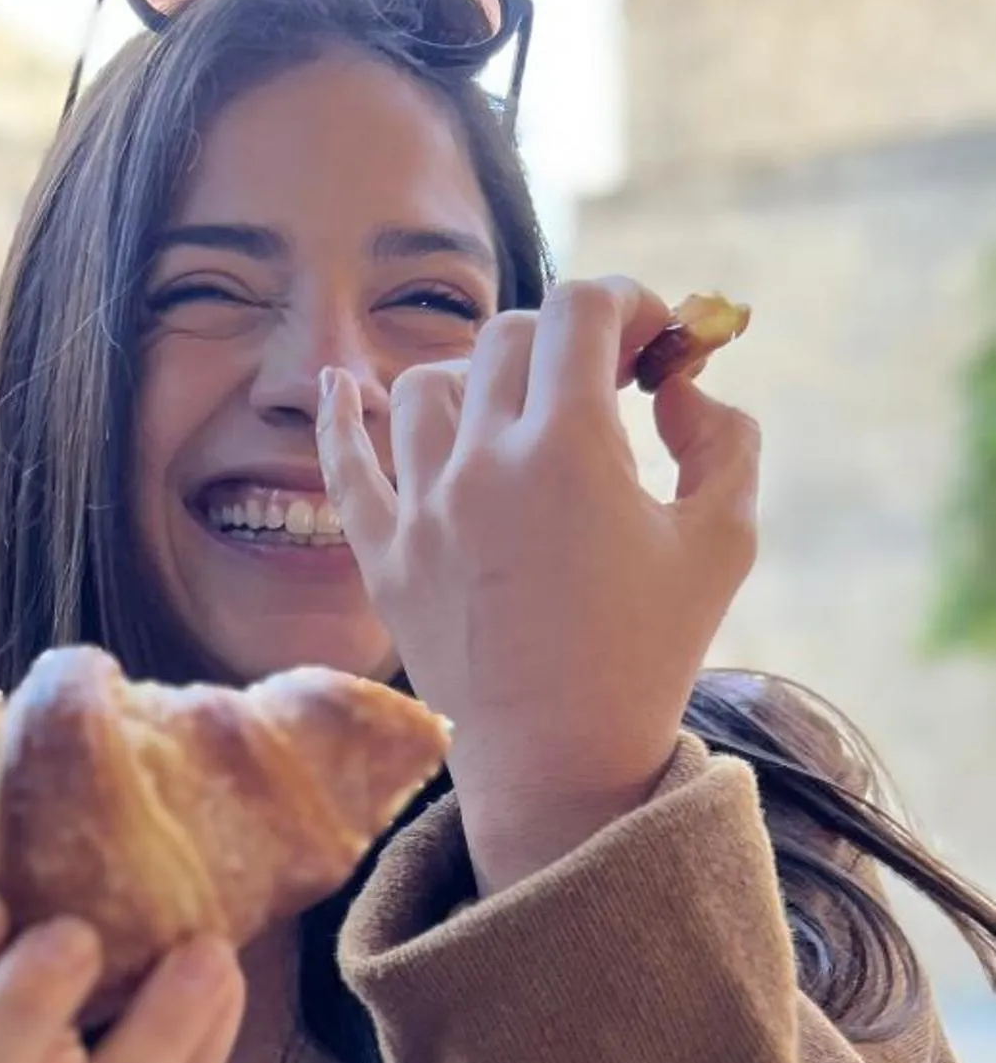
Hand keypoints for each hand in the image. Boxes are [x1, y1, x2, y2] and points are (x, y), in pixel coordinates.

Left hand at [317, 275, 760, 888]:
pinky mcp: (383, 556)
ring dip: (480, 379)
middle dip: (564, 341)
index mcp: (567, 447)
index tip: (650, 343)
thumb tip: (677, 391)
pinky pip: (344, 464)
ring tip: (516, 414)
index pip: (581, 306)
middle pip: (509, 337)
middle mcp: (480, 465)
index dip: (626, 302)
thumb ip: (723, 438)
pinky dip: (340, 416)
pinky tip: (338, 384)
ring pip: (426, 386)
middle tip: (600, 381)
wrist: (557, 760)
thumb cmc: (649, 653)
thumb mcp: (724, 539)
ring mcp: (421, 510)